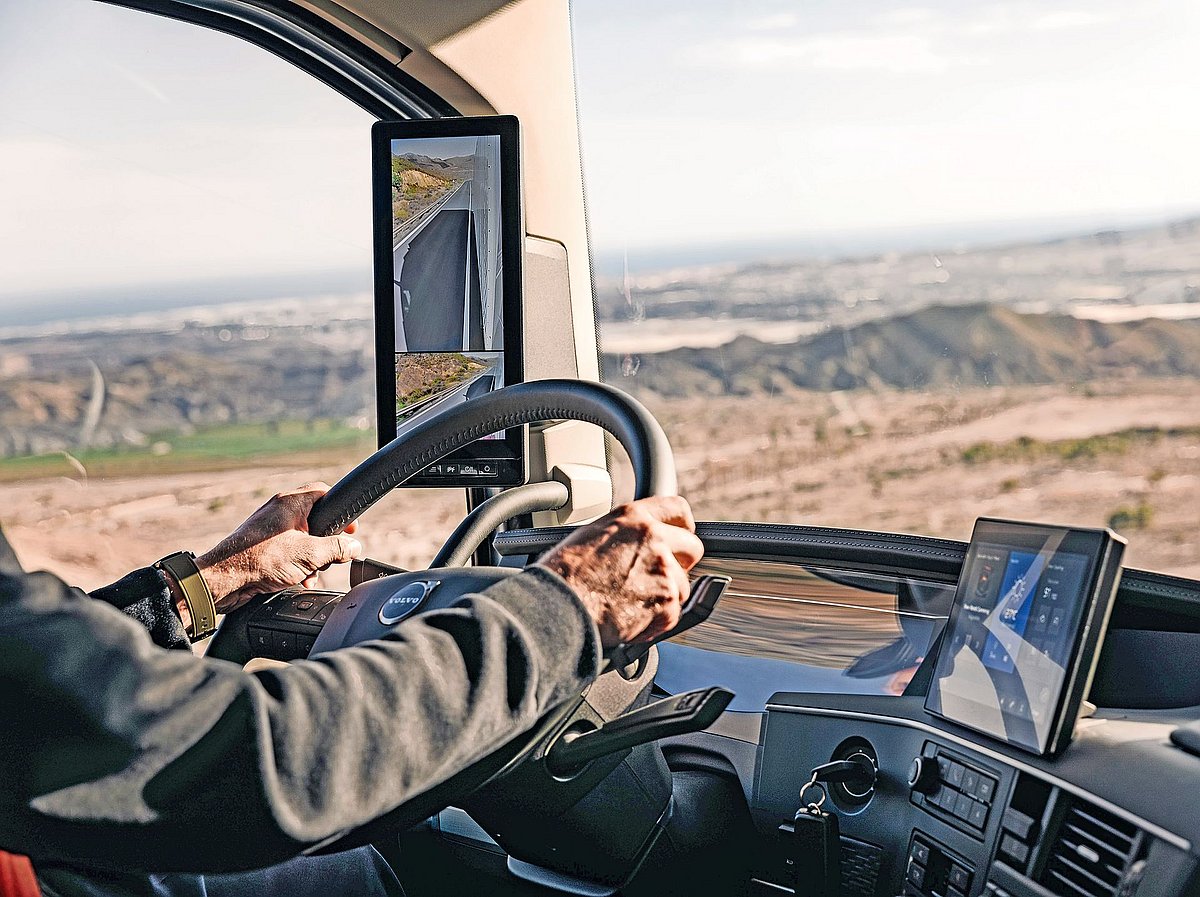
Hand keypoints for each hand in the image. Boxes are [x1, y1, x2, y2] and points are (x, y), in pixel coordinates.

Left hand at [195, 483, 362, 613]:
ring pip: (302, 538)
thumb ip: (337, 548)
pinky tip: (297, 579)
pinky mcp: (262, 545)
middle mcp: (279, 511)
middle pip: (315, 520)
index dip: (340, 509)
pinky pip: (288, 550)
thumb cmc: (260, 560)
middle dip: (326, 543)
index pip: (324, 491)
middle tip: (330, 557)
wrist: (223, 579)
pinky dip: (297, 564)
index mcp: (291, 503)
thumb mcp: (310, 555)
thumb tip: (354, 547)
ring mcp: (269, 529)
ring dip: (312, 559)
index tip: (350, 529)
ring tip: (310, 573)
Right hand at [538, 496, 703, 650]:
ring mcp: (663, 570)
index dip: (681, 528)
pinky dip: (655, 621)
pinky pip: (673, 614)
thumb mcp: (592, 534)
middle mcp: (653, 539)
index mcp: (634, 517)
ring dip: (664, 597)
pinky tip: (631, 618)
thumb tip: (636, 542)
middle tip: (655, 578)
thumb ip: (625, 534)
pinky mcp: (666, 603)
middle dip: (679, 564)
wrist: (557, 607)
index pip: (678, 510)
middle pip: (692, 548)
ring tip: (631, 603)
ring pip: (683, 586)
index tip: (679, 538)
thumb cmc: (563, 575)